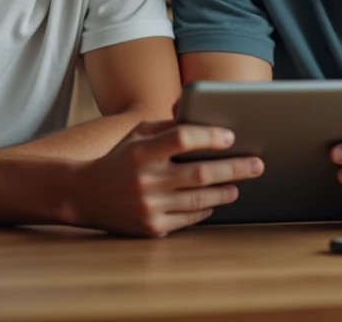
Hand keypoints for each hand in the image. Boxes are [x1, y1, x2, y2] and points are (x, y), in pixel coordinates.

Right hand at [70, 120, 263, 236]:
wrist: (84, 195)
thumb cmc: (119, 159)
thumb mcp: (136, 135)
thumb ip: (167, 126)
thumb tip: (200, 113)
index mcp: (141, 151)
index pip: (181, 138)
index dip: (208, 136)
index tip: (231, 136)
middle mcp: (145, 179)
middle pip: (199, 173)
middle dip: (234, 168)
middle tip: (257, 164)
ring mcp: (148, 206)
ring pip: (199, 198)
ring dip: (225, 191)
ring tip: (239, 184)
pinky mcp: (151, 228)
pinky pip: (188, 218)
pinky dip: (205, 208)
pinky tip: (214, 200)